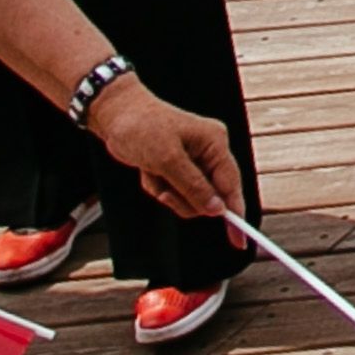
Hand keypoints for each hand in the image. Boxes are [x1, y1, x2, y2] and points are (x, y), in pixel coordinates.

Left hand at [88, 77, 249, 224]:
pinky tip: (148, 171)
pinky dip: (158, 187)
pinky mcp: (176, 167)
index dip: (235, 212)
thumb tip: (217, 210)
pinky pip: (174, 192)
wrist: (115, 114)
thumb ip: (194, 187)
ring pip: (189, 198)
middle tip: (164, 192)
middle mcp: (208, 152)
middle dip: (184, 199)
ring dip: (168, 193)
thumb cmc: (142, 128)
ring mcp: (192, 160)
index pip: (231, 184)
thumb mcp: (167, 159)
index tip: (239, 240)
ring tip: (153, 173)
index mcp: (214, 143)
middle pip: (209, 196)